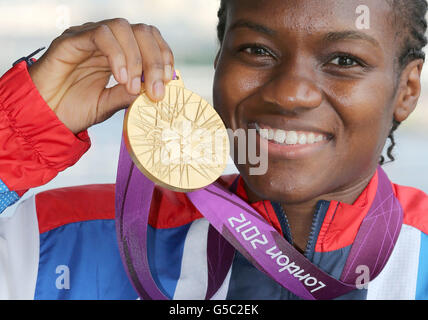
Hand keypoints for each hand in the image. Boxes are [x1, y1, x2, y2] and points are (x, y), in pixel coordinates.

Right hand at [29, 18, 173, 133]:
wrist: (43, 117)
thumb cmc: (74, 109)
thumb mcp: (111, 104)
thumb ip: (131, 94)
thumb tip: (156, 88)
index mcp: (120, 55)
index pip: (149, 41)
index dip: (164, 56)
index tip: (169, 81)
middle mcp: (107, 42)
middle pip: (142, 31)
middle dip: (156, 59)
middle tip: (157, 89)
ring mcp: (88, 38)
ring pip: (123, 28)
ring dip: (137, 58)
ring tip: (134, 86)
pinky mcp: (71, 40)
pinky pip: (100, 34)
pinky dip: (117, 55)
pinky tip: (121, 78)